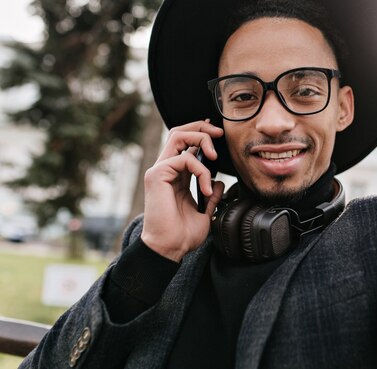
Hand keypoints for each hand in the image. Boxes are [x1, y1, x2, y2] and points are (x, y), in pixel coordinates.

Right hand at [141, 120, 224, 261]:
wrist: (169, 249)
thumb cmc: (182, 235)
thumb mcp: (204, 212)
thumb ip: (211, 195)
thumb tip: (219, 182)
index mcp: (174, 176)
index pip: (184, 143)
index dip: (200, 134)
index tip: (218, 135)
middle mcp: (164, 170)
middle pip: (179, 132)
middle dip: (201, 127)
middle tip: (219, 133)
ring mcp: (159, 171)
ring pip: (179, 136)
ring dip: (201, 140)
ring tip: (214, 158)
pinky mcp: (157, 175)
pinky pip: (184, 158)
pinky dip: (201, 170)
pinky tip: (205, 188)